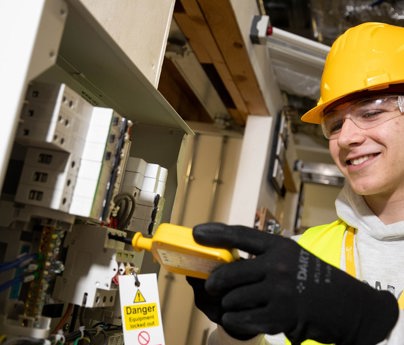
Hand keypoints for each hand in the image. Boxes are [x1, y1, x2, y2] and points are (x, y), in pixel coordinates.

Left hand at [192, 223, 398, 344]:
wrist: (347, 306)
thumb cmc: (314, 278)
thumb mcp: (292, 257)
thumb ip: (264, 257)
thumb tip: (227, 260)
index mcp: (279, 246)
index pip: (241, 235)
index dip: (216, 233)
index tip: (196, 233)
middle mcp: (278, 265)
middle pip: (230, 271)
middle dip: (215, 281)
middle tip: (210, 285)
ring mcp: (280, 291)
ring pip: (234, 297)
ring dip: (228, 303)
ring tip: (231, 305)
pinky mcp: (281, 316)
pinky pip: (243, 319)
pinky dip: (235, 319)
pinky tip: (236, 317)